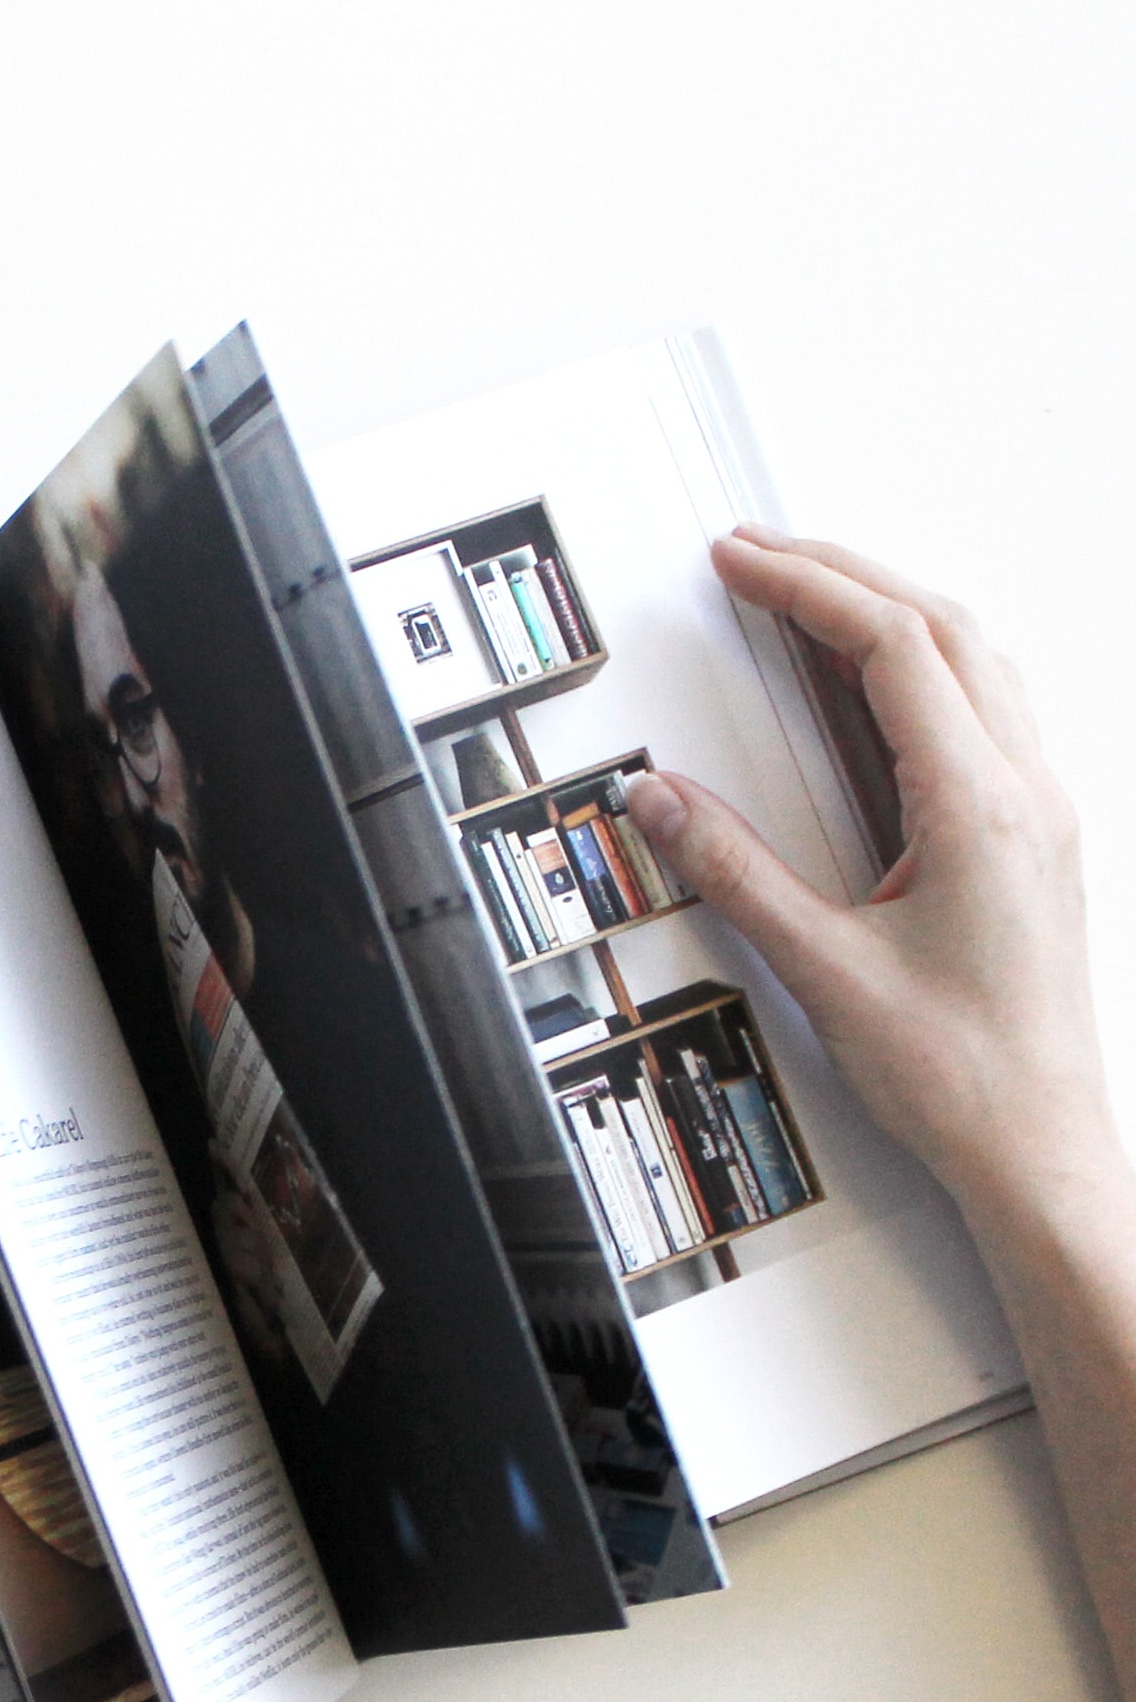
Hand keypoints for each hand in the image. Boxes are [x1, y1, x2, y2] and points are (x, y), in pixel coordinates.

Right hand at [622, 527, 1114, 1224]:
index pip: (893, 649)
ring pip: (974, 659)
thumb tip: (661, 798)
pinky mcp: (1031, 836)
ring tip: (805, 590)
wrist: (1040, 1149)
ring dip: (889, 607)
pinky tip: (869, 678)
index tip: (737, 563)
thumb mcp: (823, 969)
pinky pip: (984, 707)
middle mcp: (1025, 792)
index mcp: (983, 807)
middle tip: (754, 552)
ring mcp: (1039, 810)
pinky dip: (919, 661)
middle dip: (843, 573)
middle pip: (943, 628)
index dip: (808, 588)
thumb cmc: (962, 1075)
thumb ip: (735, 871)